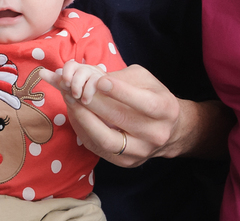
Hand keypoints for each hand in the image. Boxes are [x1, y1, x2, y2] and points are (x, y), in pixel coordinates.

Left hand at [39, 64, 185, 166]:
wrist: (169, 131)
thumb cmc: (152, 97)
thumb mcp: (144, 80)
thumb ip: (121, 77)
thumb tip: (89, 75)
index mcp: (166, 110)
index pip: (144, 103)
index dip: (120, 91)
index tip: (99, 80)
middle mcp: (156, 134)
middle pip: (121, 120)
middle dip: (94, 102)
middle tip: (73, 86)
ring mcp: (141, 152)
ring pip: (107, 139)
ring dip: (84, 118)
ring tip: (70, 100)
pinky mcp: (126, 162)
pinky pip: (98, 148)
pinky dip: (83, 130)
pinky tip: (74, 114)